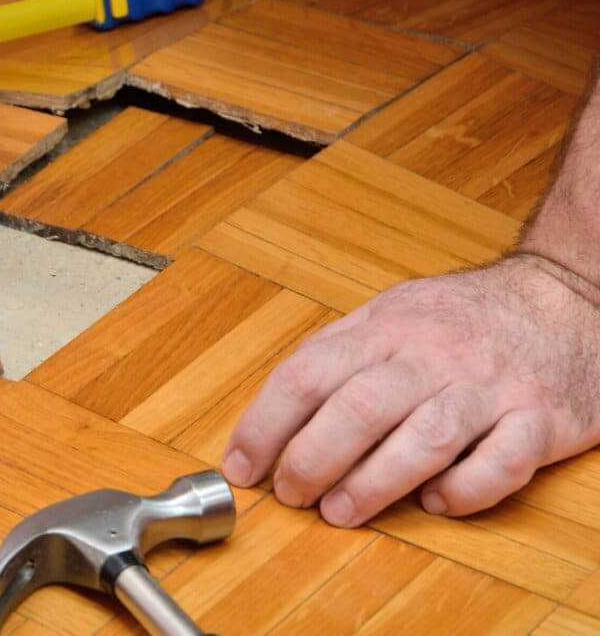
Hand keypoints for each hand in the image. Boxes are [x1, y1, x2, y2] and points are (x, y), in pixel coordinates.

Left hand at [221, 255, 599, 526]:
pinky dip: (465, 490)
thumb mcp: (392, 311)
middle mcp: (432, 356)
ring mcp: (488, 388)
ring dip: (372, 483)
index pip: (307, 375)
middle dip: (310, 460)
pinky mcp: (539, 419)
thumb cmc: (465, 316)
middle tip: (290, 494)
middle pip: (357, 409)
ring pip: (423, 439)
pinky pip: (502, 464)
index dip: (264, 424)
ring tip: (339, 512)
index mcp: (385, 329)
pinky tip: (437, 503)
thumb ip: (338, 351)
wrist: (567, 296)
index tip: (241, 464)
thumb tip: (276, 405)